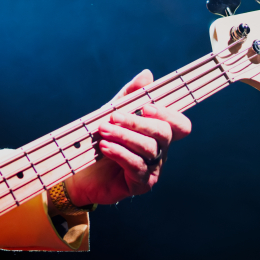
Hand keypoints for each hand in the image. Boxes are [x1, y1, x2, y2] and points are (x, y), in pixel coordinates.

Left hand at [64, 69, 191, 207]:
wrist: (80, 170)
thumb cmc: (102, 138)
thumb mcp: (112, 112)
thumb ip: (130, 95)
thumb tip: (147, 74)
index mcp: (157, 134)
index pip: (180, 125)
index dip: (169, 115)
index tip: (146, 107)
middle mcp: (160, 152)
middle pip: (164, 134)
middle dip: (137, 122)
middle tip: (113, 117)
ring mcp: (153, 170)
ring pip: (149, 150)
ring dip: (124, 136)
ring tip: (103, 130)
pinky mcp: (140, 185)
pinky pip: (136, 167)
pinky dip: (120, 153)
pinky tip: (105, 147)